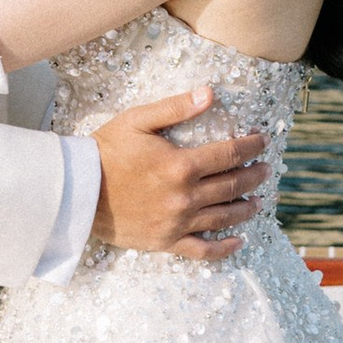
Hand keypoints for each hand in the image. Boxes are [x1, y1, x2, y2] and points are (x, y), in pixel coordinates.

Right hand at [91, 92, 268, 258]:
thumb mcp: (138, 120)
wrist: (77, 191)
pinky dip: (223, 248)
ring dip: (246, 208)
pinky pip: (202, 250)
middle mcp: (185, 196)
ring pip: (224, 217)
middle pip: (233, 185)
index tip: (262, 141)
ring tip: (258, 201)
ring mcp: (177, 222)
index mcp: (181, 165)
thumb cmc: (106, 151)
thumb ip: (176, 107)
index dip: (251, 146)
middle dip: (254, 175)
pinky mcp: (166, 241)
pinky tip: (238, 241)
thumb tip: (210, 93)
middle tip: (266, 169)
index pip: (230, 154)